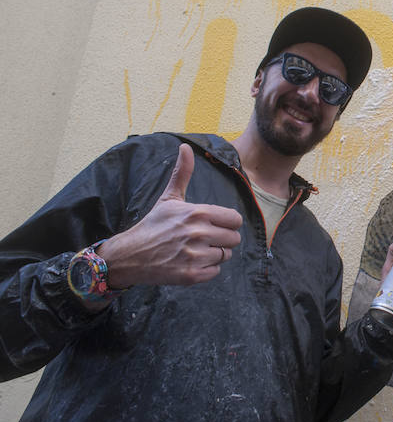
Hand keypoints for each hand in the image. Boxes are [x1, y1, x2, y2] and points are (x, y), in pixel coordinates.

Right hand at [99, 144, 242, 287]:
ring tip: (196, 250)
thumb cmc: (153, 225)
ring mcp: (195, 255)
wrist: (129, 256)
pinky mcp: (191, 275)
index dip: (227, 223)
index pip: (235, 219)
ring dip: (214, 254)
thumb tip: (185, 147)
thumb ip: (182, 173)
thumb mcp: (169, 198)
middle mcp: (198, 233)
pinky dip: (207, 270)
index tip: (215, 224)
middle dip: (222, 239)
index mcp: (197, 213)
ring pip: (225, 255)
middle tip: (204, 239)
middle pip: (234, 239)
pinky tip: (191, 262)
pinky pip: (215, 272)